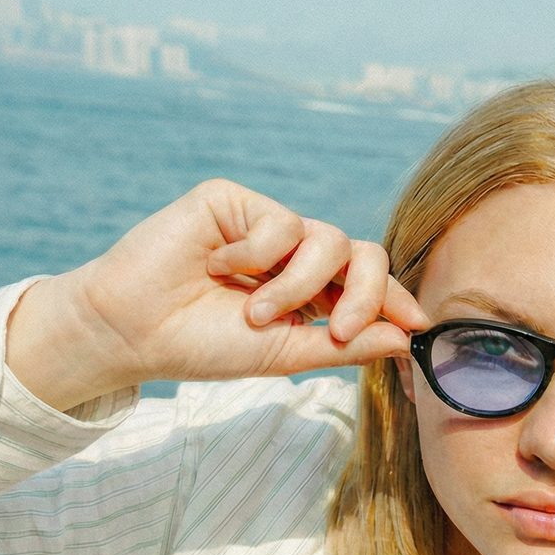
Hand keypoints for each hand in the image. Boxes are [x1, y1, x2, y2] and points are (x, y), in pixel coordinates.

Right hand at [8, 179, 428, 410]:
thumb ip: (346, 345)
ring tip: (253, 311)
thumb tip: (407, 338)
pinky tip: (215, 269)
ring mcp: (268, 225)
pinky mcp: (236, 200)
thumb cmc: (202, 345)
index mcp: (314, 290)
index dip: (398, 301)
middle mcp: (297, 254)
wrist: (133, 331)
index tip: (421, 326)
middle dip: (365, 294)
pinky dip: (256, 255)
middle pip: (365, 254)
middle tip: (335, 330)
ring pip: (328, 239)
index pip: (372, 284)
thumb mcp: (285, 354)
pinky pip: (280, 222)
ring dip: (296, 284)